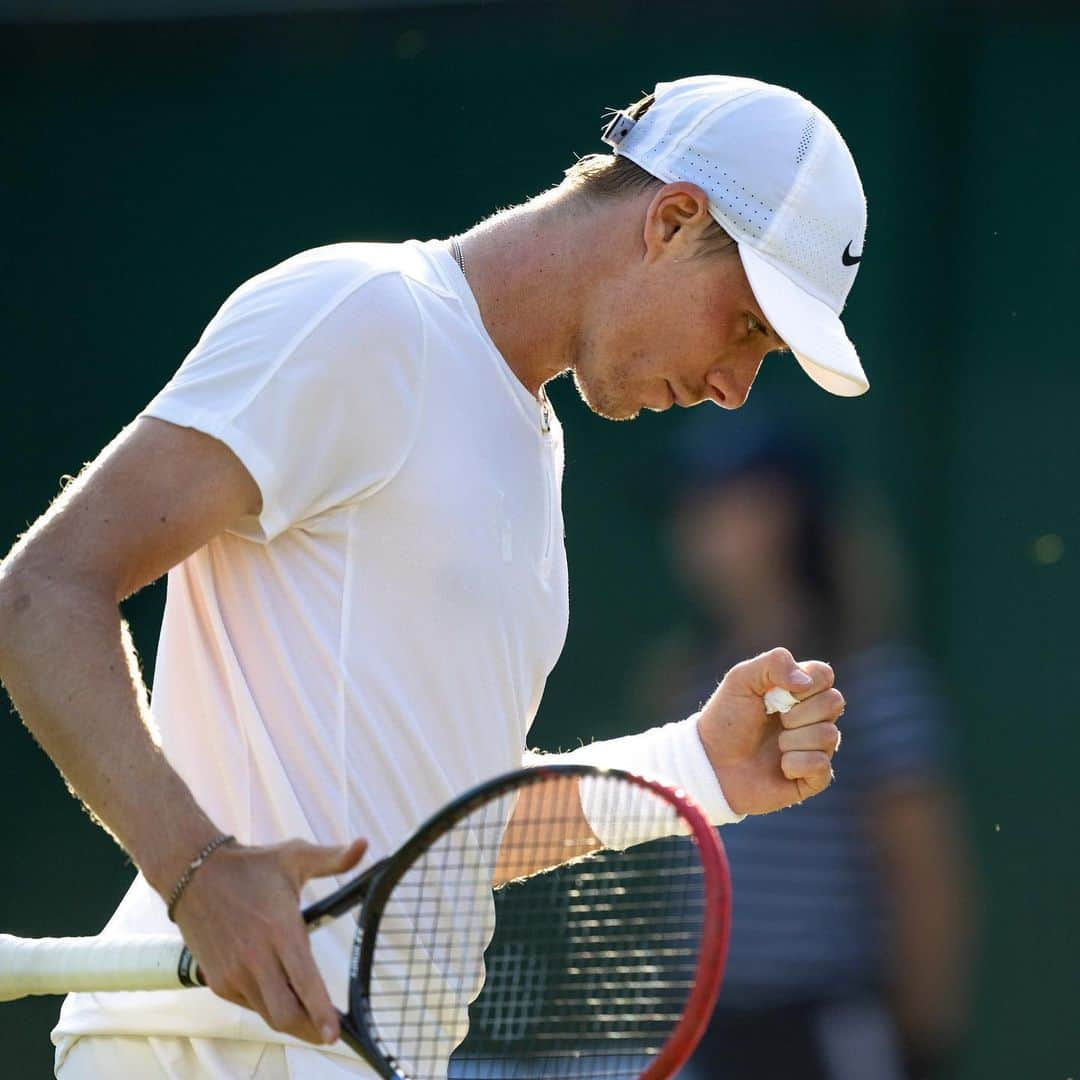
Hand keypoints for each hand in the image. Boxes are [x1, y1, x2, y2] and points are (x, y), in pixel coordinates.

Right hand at [172, 836, 367, 1044]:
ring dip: (291, 1018)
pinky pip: (250, 1004)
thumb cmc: (251, 865)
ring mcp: (233, 973)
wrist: (194, 874)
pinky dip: (268, 1005)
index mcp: (280, 930)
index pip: (305, 982)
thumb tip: (365, 844)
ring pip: (267, 1013)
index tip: (336, 1035)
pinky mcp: (218, 981)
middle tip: (330, 1032)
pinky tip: (281, 994)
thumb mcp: (295, 856)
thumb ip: (333, 858)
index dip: (322, 1012)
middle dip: (310, 1029)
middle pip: (286, 1014)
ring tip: (310, 1017)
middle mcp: (256, 958)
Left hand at [696, 647, 842, 815]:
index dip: (806, 683)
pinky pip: (822, 765)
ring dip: (793, 740)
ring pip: (829, 735)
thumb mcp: (740, 680)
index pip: (824, 675)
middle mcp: (812, 717)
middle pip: (834, 702)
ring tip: (774, 745)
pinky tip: (780, 767)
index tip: (777, 693)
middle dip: (798, 712)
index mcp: (798, 690)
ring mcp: (815, 746)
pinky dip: (796, 764)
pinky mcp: (813, 776)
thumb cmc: (725, 720)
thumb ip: (773, 664)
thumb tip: (805, 681)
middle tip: (774, 719)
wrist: (711, 764)